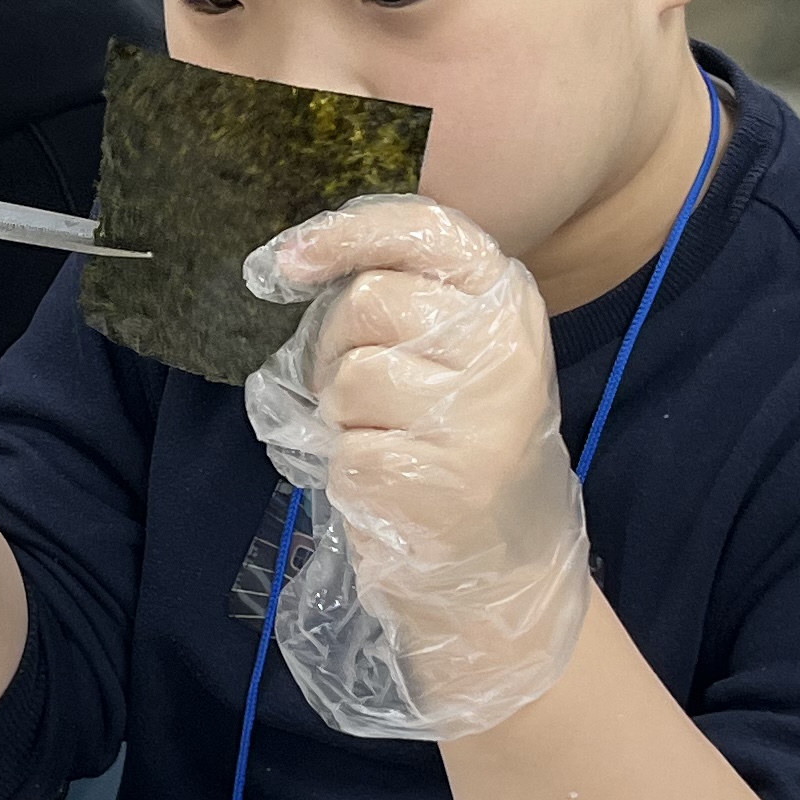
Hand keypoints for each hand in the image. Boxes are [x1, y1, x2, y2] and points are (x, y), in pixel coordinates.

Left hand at [242, 195, 590, 738]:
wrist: (504, 570)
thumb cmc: (462, 447)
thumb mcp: (460, 355)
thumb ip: (407, 297)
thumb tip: (296, 259)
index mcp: (510, 304)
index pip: (425, 228)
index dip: (346, 234)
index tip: (289, 262)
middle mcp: (503, 352)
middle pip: (370, 300)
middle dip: (340, 344)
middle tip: (368, 394)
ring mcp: (474, 419)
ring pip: (350, 376)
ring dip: (345, 414)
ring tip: (393, 443)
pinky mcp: (433, 480)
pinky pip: (344, 446)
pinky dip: (348, 469)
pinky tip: (393, 487)